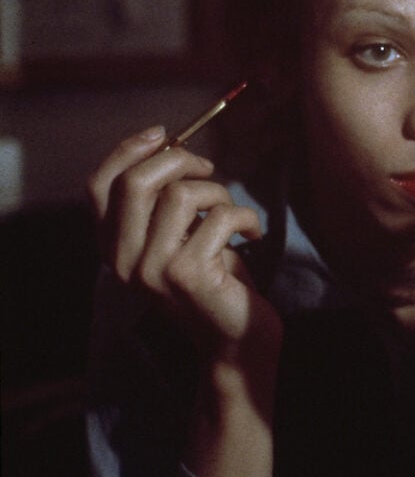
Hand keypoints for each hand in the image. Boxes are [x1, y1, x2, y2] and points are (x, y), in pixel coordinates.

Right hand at [88, 126, 280, 355]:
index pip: (99, 187)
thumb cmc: (212, 280)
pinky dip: (246, 217)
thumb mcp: (178, 237)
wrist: (235, 341)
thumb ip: (162, 203)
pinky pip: (221, 216)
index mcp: (113, 249)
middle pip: (136, 182)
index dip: (128, 151)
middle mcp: (123, 261)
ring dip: (219, 193)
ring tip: (233, 215)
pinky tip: (253, 234)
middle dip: (178, 161)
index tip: (164, 135)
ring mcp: (153, 269)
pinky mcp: (187, 274)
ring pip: (181, 194)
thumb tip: (169, 146)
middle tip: (208, 169)